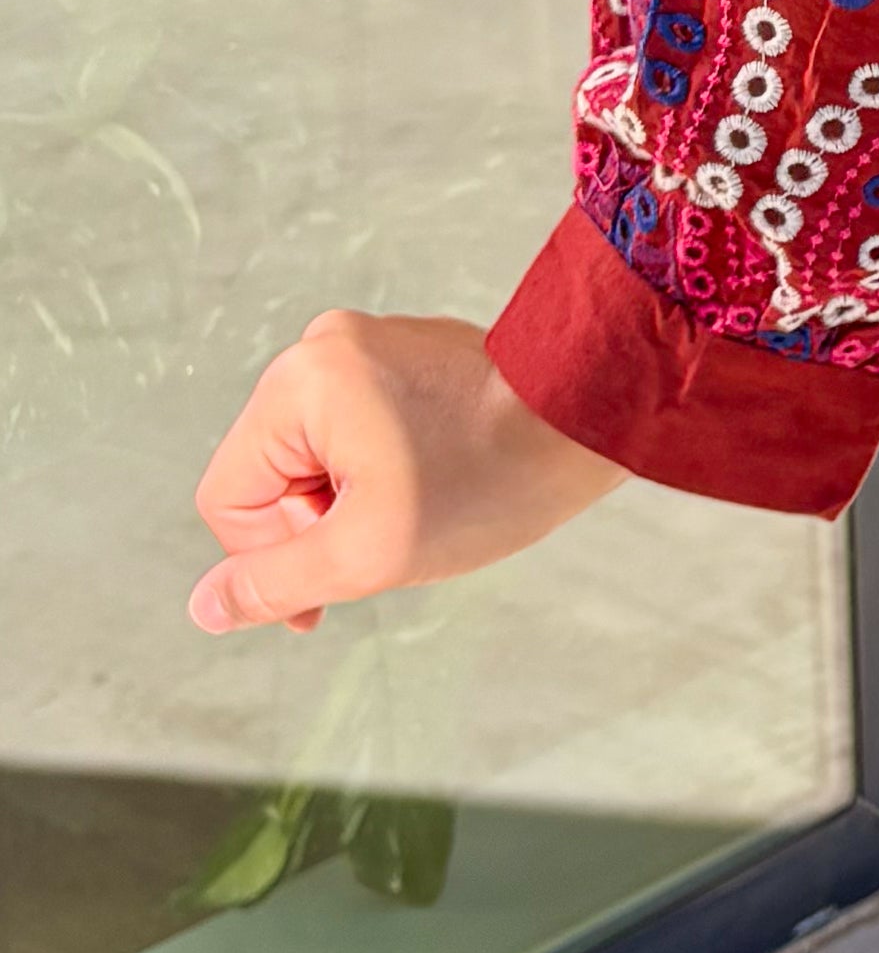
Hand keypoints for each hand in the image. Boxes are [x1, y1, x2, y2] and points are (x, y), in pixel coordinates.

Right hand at [191, 314, 619, 636]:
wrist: (597, 419)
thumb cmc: (490, 480)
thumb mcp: (368, 553)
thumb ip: (277, 583)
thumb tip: (207, 606)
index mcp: (301, 380)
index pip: (229, 497)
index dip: (269, 560)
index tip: (329, 597)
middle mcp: (325, 346)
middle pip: (273, 476)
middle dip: (323, 526)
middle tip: (392, 541)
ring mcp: (370, 345)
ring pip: (319, 461)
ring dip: (357, 504)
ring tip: (426, 507)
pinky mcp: (410, 356)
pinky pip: (361, 433)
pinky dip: (387, 472)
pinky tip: (442, 480)